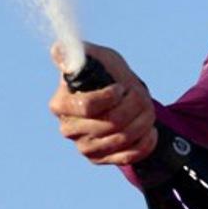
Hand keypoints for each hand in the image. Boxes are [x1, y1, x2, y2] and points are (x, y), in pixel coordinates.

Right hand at [48, 42, 156, 164]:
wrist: (118, 99)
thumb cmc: (104, 73)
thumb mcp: (94, 56)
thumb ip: (77, 52)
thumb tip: (58, 49)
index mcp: (61, 104)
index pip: (87, 106)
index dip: (110, 97)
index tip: (121, 87)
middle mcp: (68, 128)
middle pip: (111, 123)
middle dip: (133, 106)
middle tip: (139, 95)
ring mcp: (83, 146)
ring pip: (123, 138)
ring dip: (142, 121)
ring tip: (145, 109)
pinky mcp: (99, 159)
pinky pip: (129, 156)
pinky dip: (145, 142)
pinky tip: (150, 130)